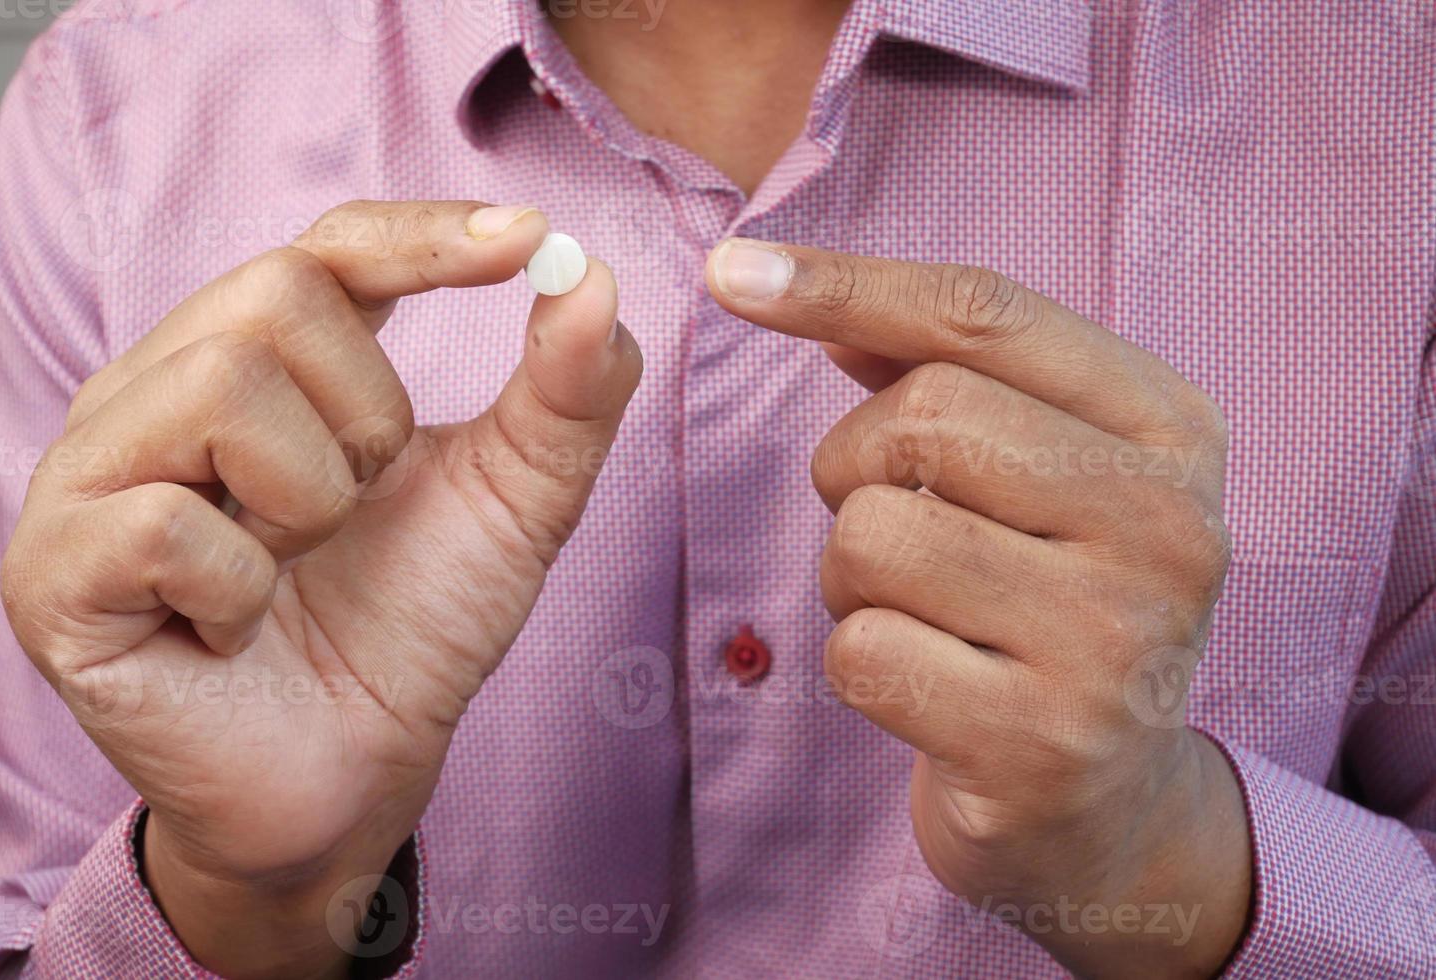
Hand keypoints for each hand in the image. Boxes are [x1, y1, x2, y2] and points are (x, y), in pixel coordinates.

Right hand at [0, 201, 641, 977]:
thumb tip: (594, 276)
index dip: (423, 236)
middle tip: (356, 508)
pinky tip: (236, 627)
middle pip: (276, 294)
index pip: (332, 246)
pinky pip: (168, 522)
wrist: (355, 775)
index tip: (526, 242)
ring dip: (309, 498)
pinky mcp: (54, 574)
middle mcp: (158, 391)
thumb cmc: (416, 625)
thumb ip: (565, 395)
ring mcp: (90, 476)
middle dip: (367, 415)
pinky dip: (243, 586)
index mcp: (263, 359)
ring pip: (221, 385)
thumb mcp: (516, 502)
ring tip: (292, 564)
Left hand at [707, 240, 1249, 977]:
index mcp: (1173, 431)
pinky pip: (860, 651)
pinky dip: (860, 661)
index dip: (846, 282)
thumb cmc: (1050, 605)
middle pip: (920, 417)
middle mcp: (1169, 528)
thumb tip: (792, 285)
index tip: (731, 274)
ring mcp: (1113, 645)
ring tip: (920, 611)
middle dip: (854, 464)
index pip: (985, 316)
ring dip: (852, 575)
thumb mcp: (1037, 473)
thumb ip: (939, 371)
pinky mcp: (1039, 749)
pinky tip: (929, 688)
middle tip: (890, 517)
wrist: (1111, 805)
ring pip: (873, 536)